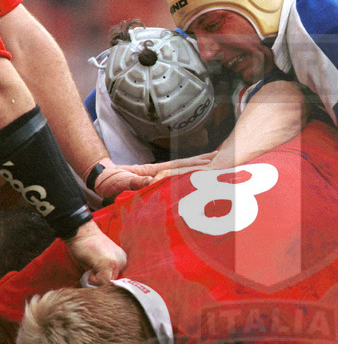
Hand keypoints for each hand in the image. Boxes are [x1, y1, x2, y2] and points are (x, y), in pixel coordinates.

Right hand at [66, 220, 125, 284]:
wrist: (81, 232)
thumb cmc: (87, 245)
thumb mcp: (100, 260)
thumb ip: (104, 272)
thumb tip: (101, 287)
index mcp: (121, 259)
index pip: (116, 280)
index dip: (103, 281)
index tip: (94, 275)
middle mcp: (122, 261)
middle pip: (113, 283)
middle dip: (100, 281)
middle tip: (90, 271)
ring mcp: (116, 262)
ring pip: (108, 283)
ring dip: (96, 280)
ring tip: (90, 268)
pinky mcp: (108, 264)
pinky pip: (102, 281)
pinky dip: (93, 279)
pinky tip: (89, 268)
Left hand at [93, 154, 217, 198]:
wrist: (103, 178)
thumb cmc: (112, 182)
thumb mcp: (122, 182)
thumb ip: (136, 182)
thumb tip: (153, 181)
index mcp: (156, 170)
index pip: (180, 168)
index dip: (197, 167)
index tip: (213, 165)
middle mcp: (164, 169)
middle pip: (190, 165)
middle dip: (207, 162)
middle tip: (226, 161)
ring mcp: (164, 172)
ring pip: (189, 167)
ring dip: (206, 165)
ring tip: (224, 162)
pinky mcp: (162, 178)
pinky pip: (183, 175)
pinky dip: (197, 172)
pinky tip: (208, 173)